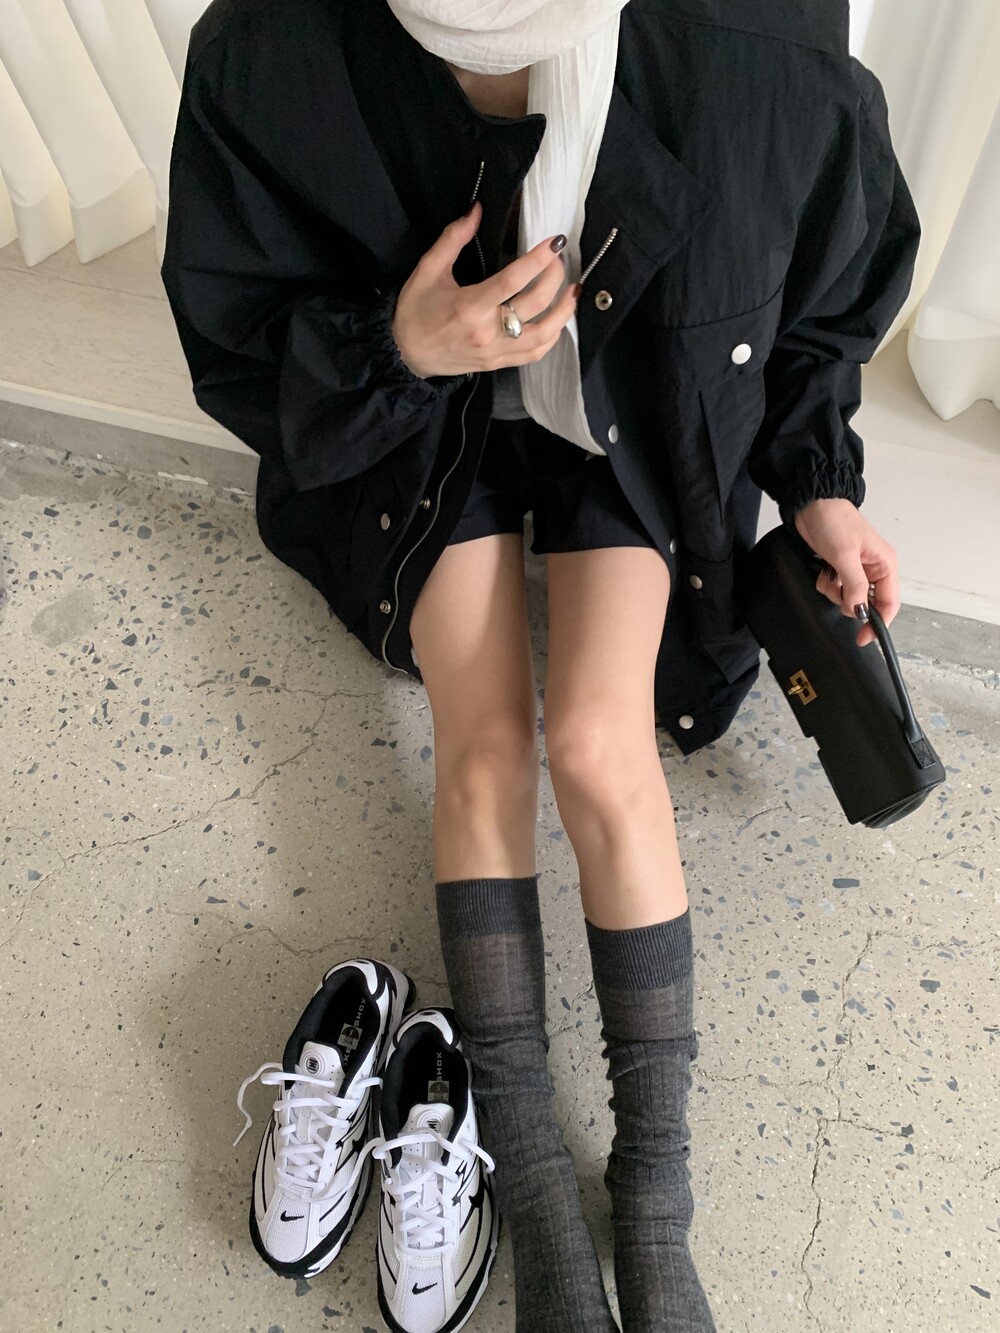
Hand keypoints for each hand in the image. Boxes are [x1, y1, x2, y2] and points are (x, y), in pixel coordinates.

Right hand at [392, 201, 578, 378]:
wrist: (406, 355)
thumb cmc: (415, 312)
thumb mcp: (428, 270)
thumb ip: (453, 238)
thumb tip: (476, 210)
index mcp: (470, 306)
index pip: (514, 280)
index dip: (538, 259)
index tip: (554, 242)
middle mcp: (487, 331)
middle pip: (535, 303)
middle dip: (554, 277)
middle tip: (558, 260)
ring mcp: (495, 351)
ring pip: (543, 334)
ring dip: (564, 311)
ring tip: (572, 291)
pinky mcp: (498, 363)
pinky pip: (535, 353)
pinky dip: (552, 336)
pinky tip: (558, 320)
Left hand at [794, 498, 899, 646]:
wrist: (813, 504)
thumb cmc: (834, 521)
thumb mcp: (845, 555)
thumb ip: (854, 585)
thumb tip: (860, 610)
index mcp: (885, 564)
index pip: (890, 603)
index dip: (878, 623)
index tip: (863, 637)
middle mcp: (874, 569)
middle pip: (868, 603)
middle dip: (850, 603)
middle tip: (837, 590)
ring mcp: (856, 570)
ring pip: (849, 599)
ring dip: (835, 593)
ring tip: (829, 574)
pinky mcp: (840, 568)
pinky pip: (836, 590)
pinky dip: (827, 586)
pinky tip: (824, 570)